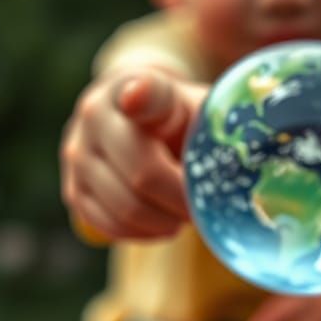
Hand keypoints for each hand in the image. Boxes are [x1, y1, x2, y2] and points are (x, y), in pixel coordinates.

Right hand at [60, 67, 207, 240]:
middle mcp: (95, 114)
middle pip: (142, 174)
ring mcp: (78, 154)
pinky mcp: (73, 190)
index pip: (143, 93)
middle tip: (203, 208)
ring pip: (126, 208)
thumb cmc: (181, 121)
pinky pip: (109, 227)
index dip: (142, 97)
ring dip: (165, 222)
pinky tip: (163, 225)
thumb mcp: (202, 112)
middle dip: (181, 201)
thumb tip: (247, 155)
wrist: (139, 125)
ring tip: (185, 216)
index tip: (137, 99)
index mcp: (135, 86)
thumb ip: (217, 126)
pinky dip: (143, 234)